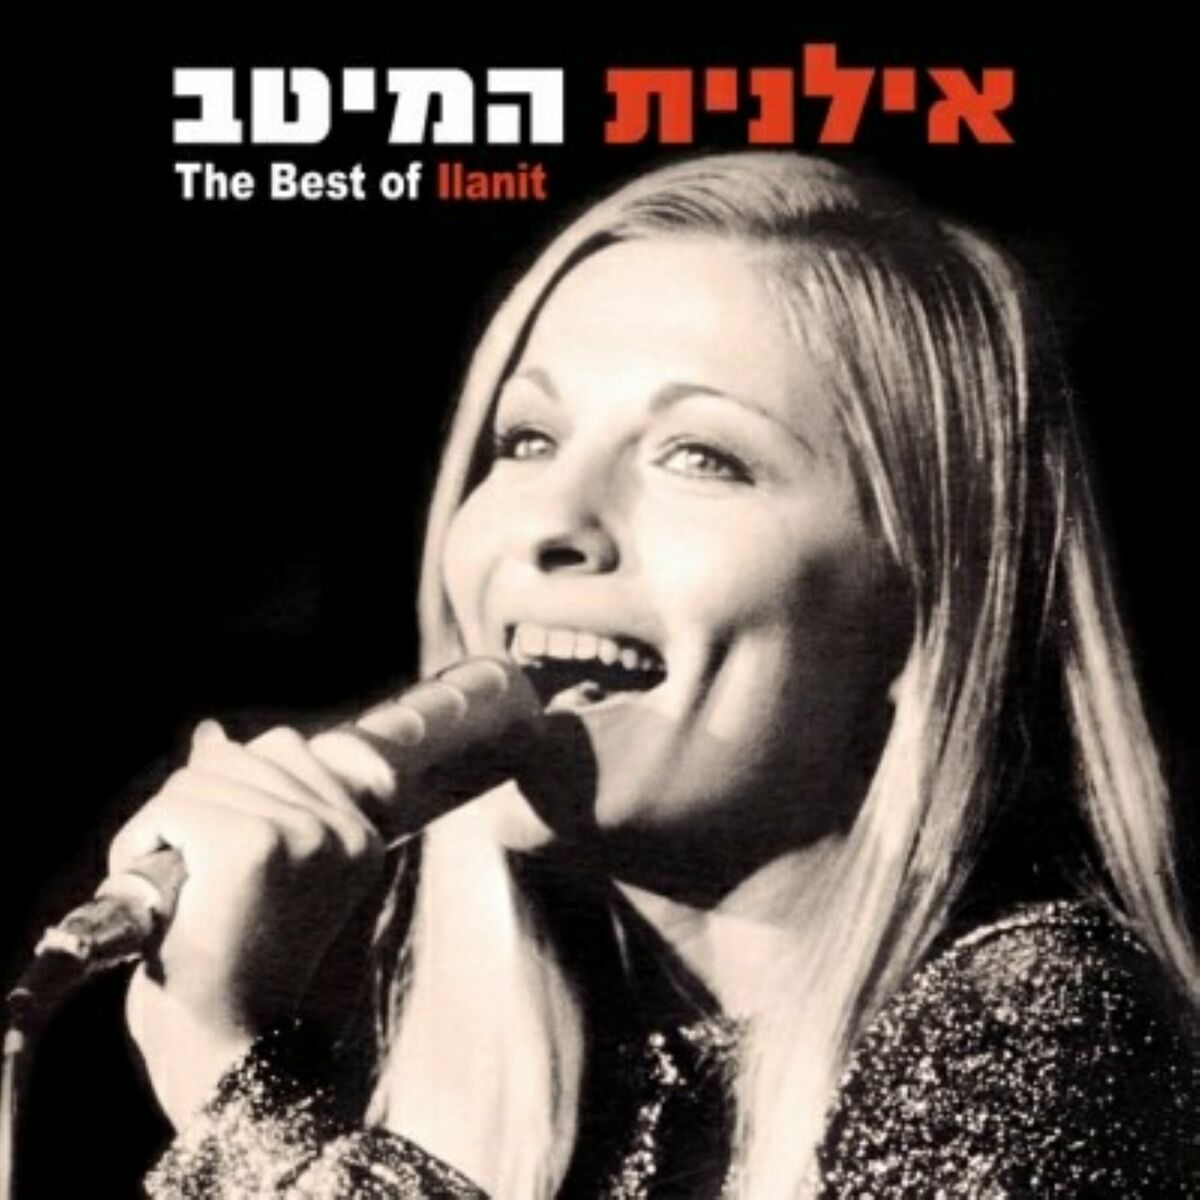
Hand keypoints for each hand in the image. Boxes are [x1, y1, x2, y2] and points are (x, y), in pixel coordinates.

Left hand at [109, 720, 386, 1126]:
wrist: (231, 1043)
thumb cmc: (241, 963)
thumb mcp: (264, 870)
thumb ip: (252, 797)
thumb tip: (211, 733)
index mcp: (361, 836)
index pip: (287, 747)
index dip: (234, 787)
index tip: (220, 851)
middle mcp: (343, 829)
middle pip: (241, 754)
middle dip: (195, 804)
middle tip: (190, 876)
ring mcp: (303, 834)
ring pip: (201, 776)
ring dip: (166, 825)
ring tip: (176, 883)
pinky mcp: (254, 846)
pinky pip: (175, 805)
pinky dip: (144, 840)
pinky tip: (163, 888)